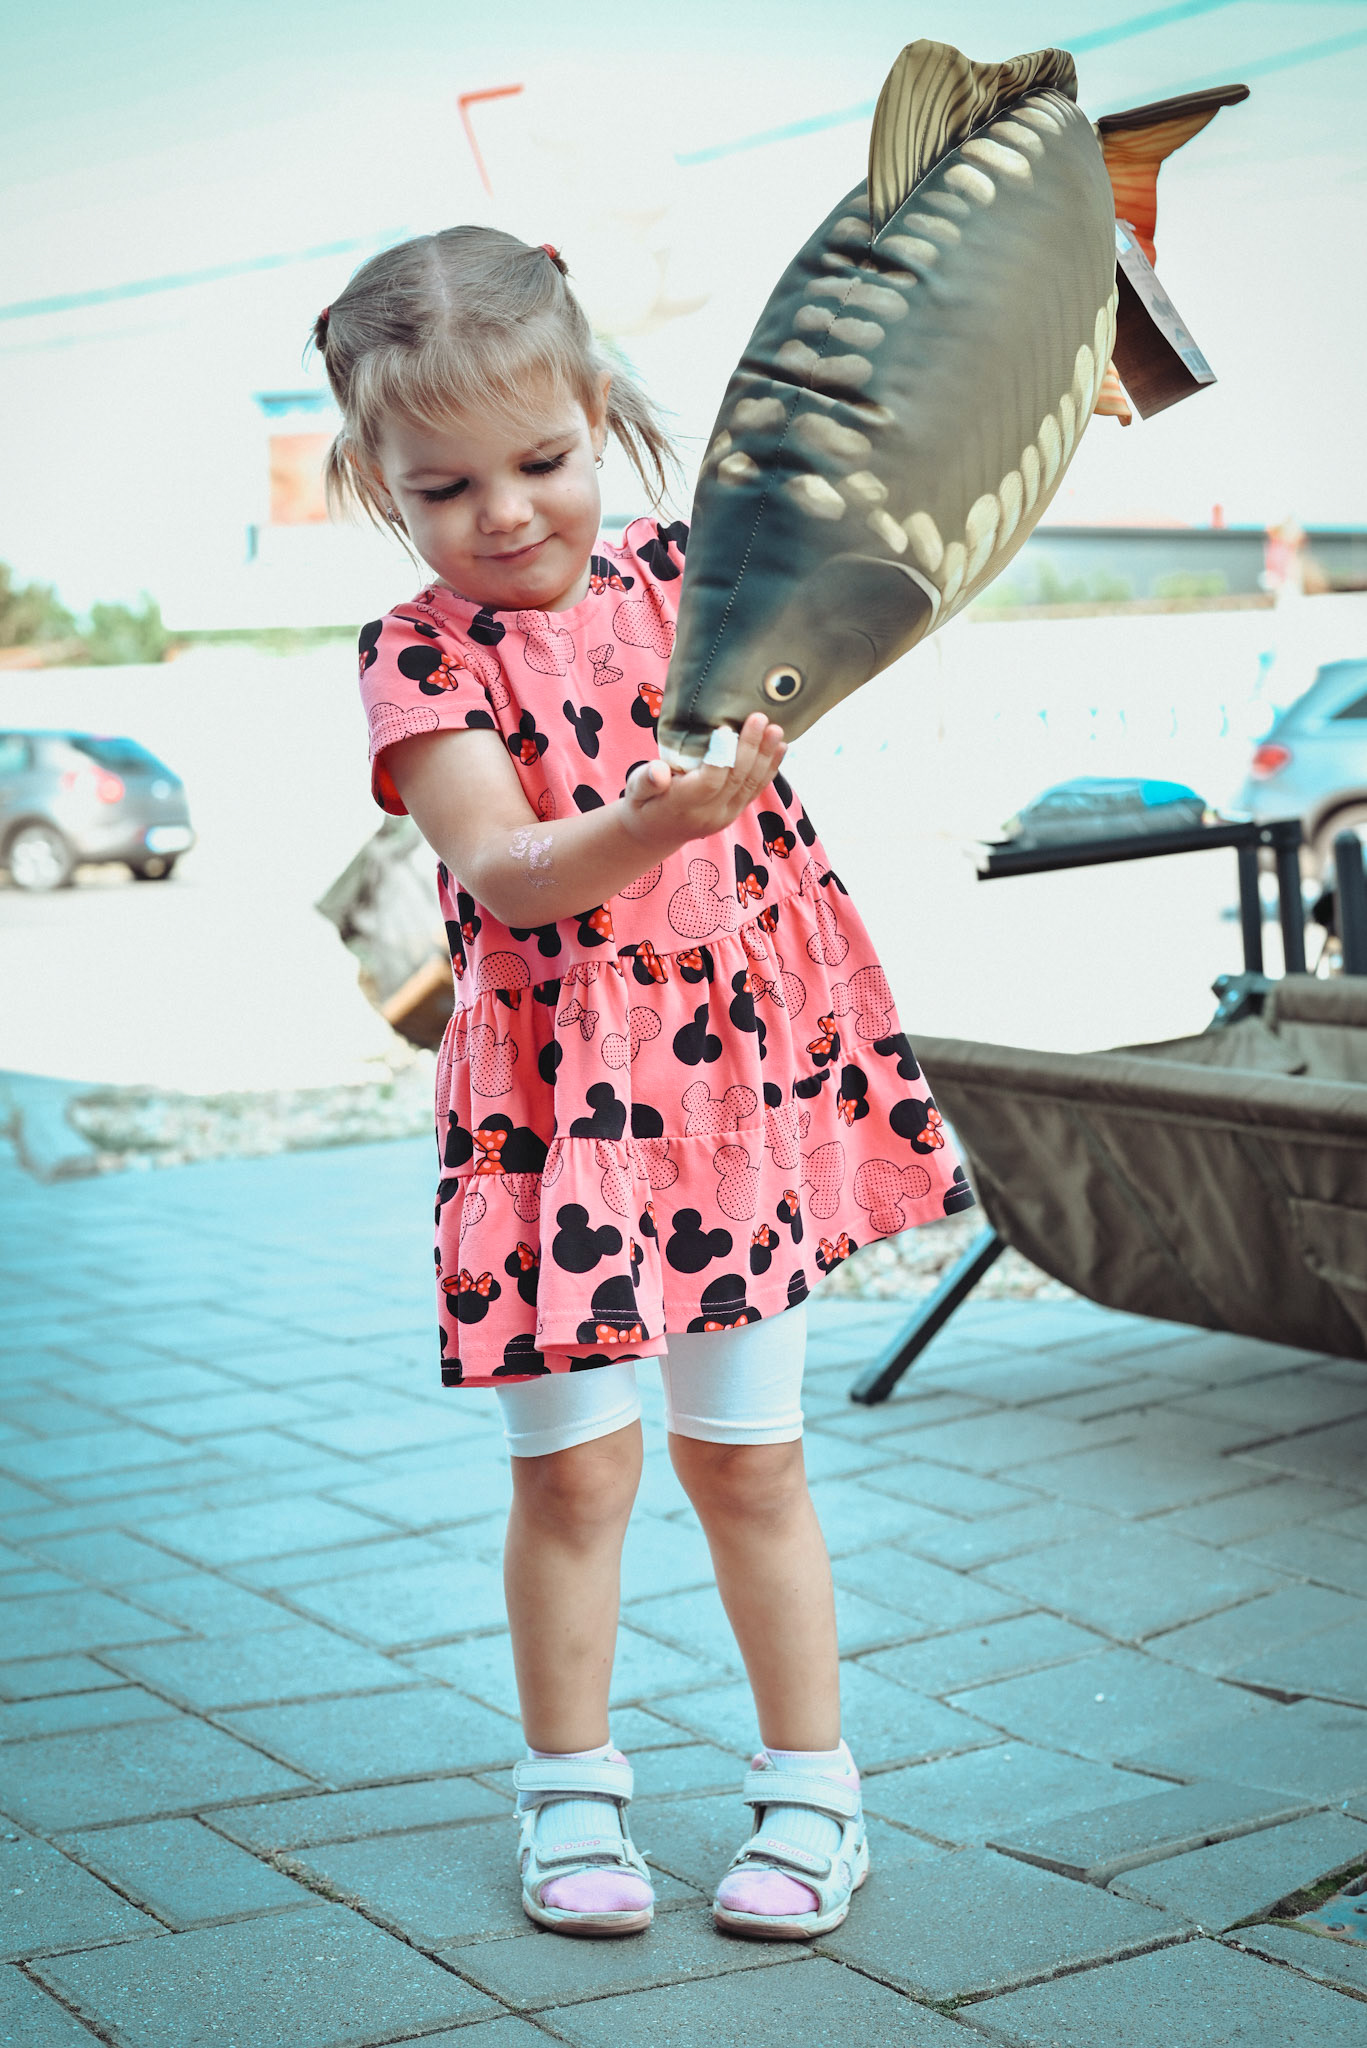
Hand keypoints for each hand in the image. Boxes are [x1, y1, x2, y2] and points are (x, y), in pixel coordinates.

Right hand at [621, 713, 786, 855]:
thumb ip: (646, 780)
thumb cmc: (644, 802)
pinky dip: (770, 768)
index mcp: (682, 805)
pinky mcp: (735, 811)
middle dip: (750, 748)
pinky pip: (756, 790)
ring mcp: (725, 815)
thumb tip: (658, 771)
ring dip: (766, 756)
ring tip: (776, 729)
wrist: (655, 833)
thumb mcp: (635, 791)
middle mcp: (708, 814)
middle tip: (759, 718)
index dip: (720, 757)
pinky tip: (780, 747)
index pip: (709, 782)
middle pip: (735, 780)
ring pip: (751, 785)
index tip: (725, 728)